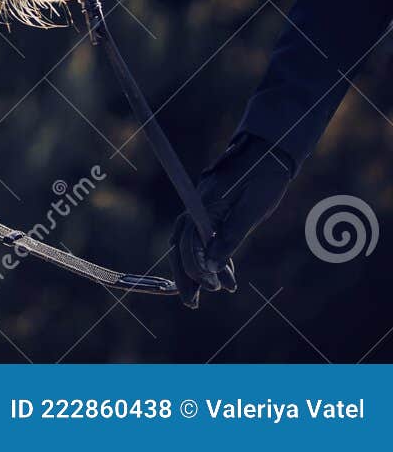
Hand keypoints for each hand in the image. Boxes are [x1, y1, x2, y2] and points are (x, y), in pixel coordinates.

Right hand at [170, 132, 294, 306]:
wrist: (269, 149)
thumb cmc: (263, 176)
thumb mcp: (252, 210)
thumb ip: (231, 238)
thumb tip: (213, 268)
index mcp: (203, 205)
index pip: (189, 242)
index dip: (196, 267)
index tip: (210, 287)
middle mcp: (197, 207)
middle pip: (181, 245)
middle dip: (185, 275)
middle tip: (191, 303)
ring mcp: (203, 208)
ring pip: (190, 243)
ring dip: (196, 269)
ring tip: (203, 296)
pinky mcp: (213, 210)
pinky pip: (205, 238)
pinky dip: (213, 258)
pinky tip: (225, 276)